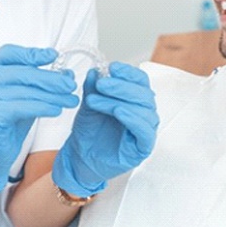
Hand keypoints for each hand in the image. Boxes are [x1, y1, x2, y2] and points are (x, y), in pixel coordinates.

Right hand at [0, 44, 77, 195]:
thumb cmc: (7, 124)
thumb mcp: (26, 98)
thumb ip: (41, 85)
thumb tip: (67, 74)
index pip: (9, 53)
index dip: (32, 53)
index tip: (53, 55)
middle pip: (22, 72)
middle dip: (51, 79)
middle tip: (71, 85)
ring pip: (26, 91)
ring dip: (53, 95)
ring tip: (71, 100)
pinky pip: (21, 107)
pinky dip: (42, 107)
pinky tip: (57, 110)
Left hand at [52, 62, 158, 196]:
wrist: (80, 159)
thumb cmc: (89, 131)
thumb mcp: (89, 104)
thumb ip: (94, 88)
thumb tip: (96, 71)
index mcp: (135, 99)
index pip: (140, 81)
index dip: (128, 72)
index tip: (112, 67)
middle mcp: (144, 113)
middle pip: (143, 93)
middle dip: (121, 86)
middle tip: (102, 83)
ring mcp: (145, 130)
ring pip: (143, 109)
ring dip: (120, 100)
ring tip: (96, 100)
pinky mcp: (143, 147)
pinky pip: (144, 131)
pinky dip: (132, 119)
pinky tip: (118, 112)